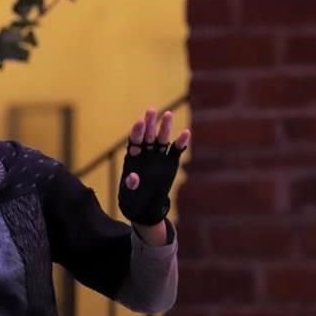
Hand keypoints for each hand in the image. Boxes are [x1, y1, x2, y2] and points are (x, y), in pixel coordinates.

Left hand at [117, 108, 190, 226]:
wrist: (146, 205)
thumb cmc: (133, 197)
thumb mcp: (130, 193)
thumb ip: (131, 184)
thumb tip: (132, 177)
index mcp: (133, 156)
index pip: (134, 140)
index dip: (137, 131)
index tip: (139, 122)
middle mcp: (146, 152)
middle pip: (148, 135)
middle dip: (150, 123)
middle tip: (152, 110)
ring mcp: (159, 155)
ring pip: (162, 139)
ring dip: (165, 127)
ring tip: (168, 114)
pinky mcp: (170, 161)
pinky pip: (176, 150)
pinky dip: (181, 142)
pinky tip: (186, 133)